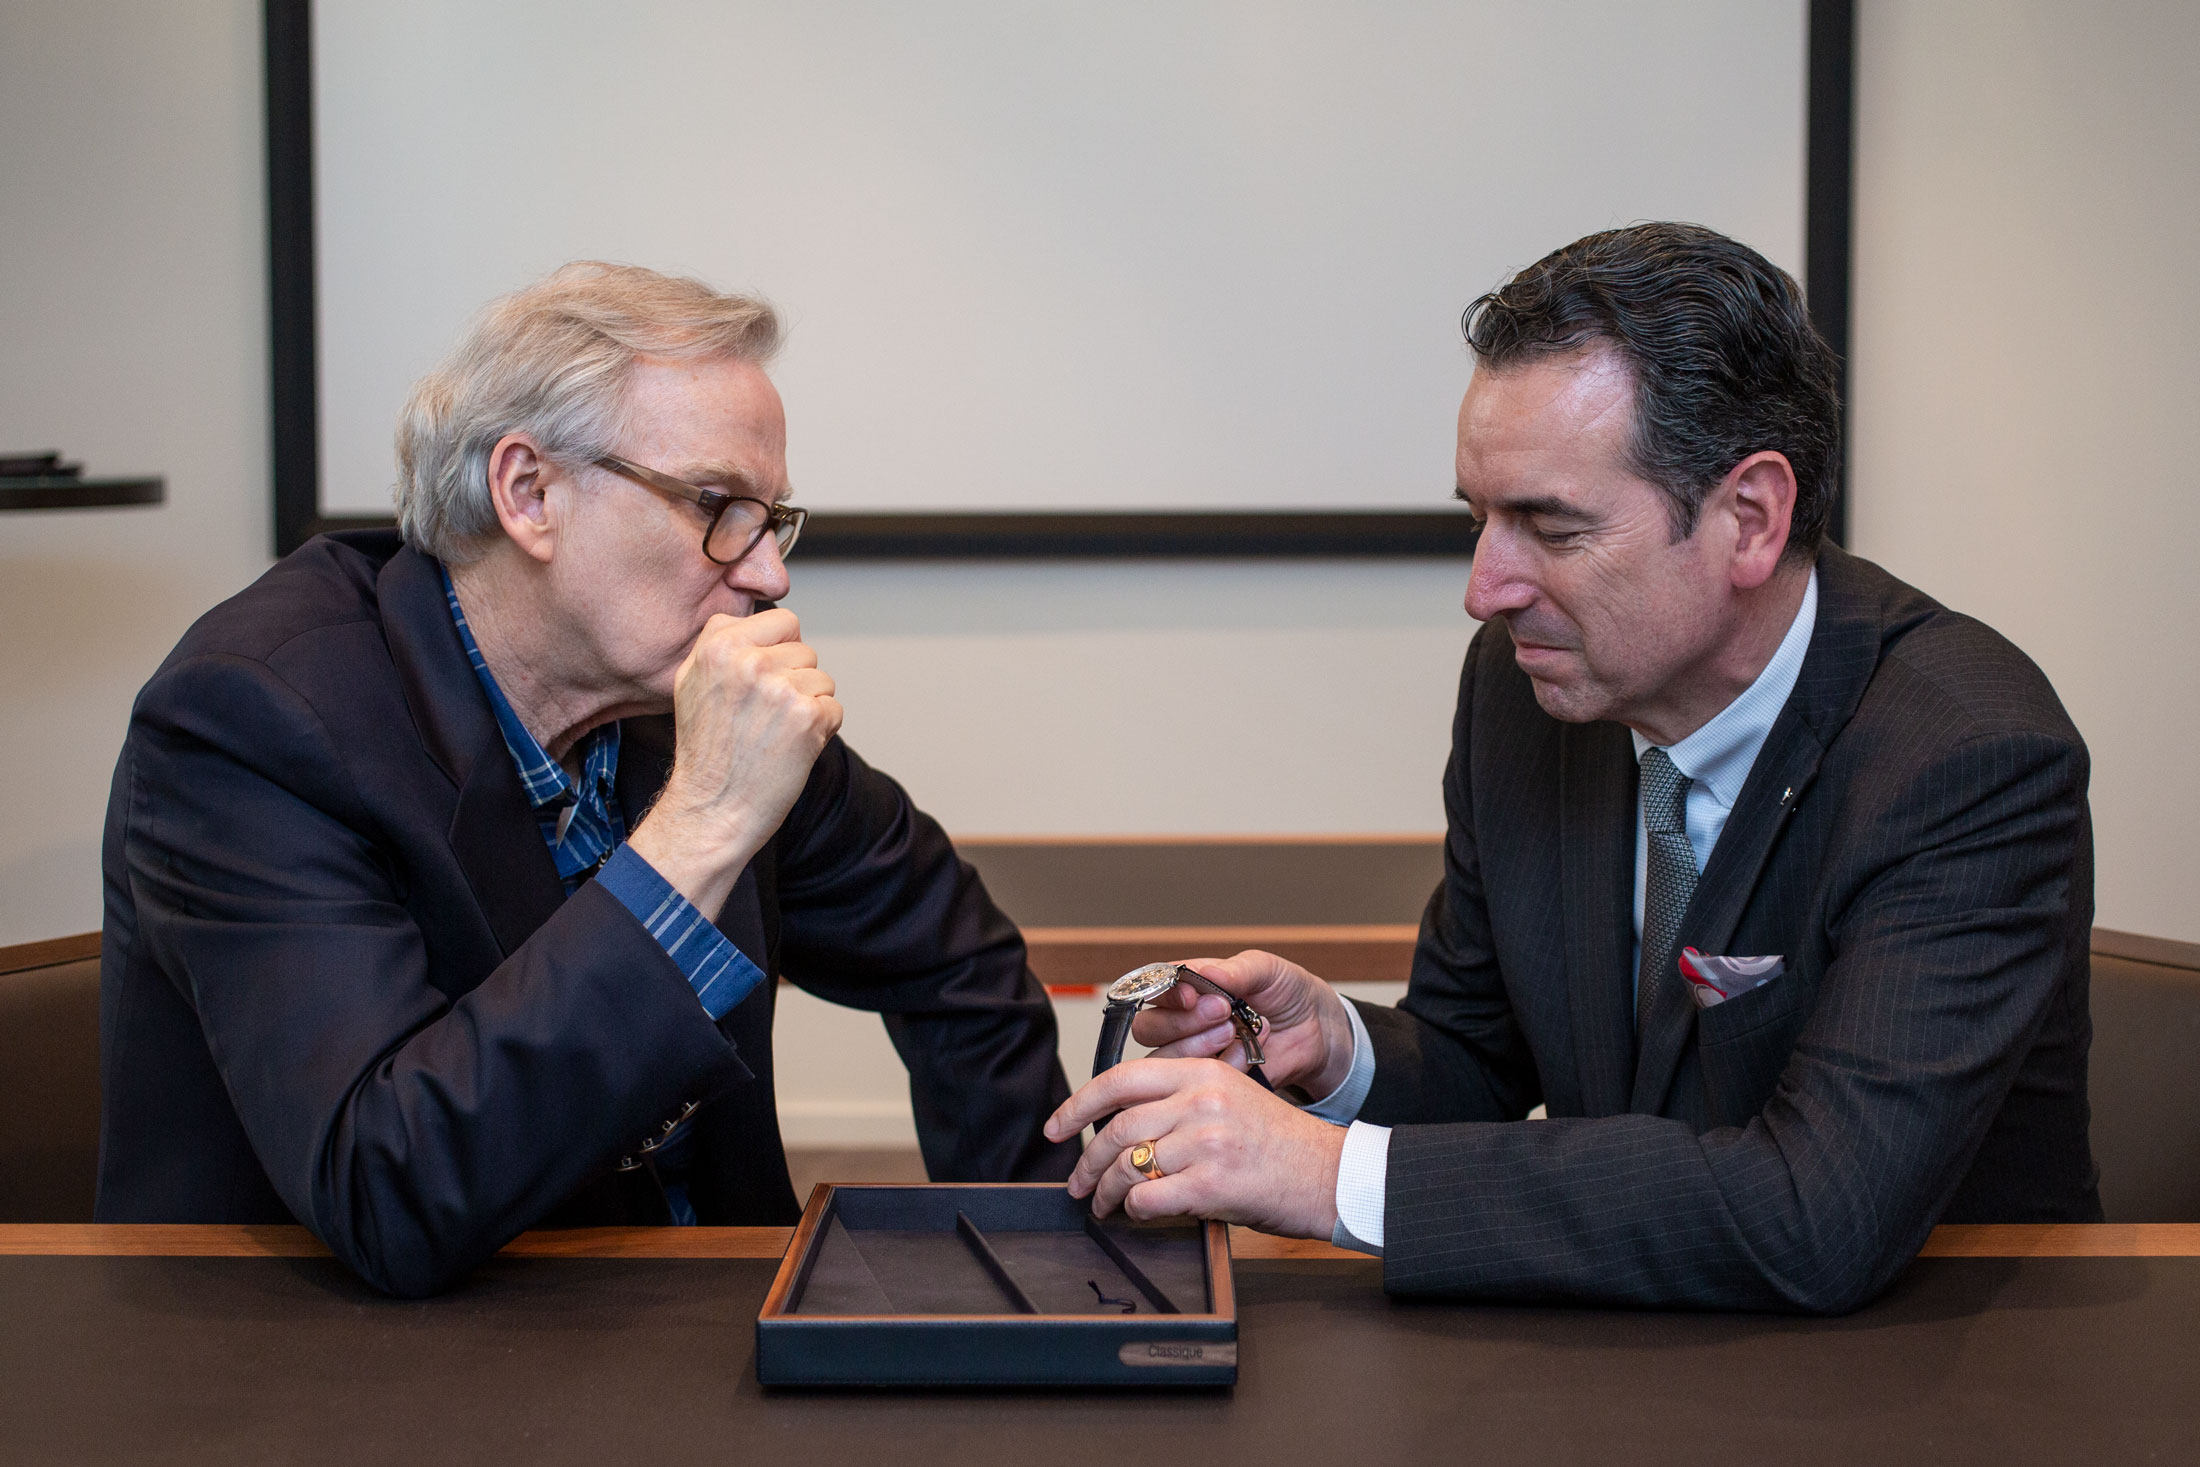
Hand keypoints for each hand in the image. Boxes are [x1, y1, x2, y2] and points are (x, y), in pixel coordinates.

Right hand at [628, 609, 841, 913]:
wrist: (712, 809)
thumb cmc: (706, 751)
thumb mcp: (691, 682)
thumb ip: (720, 642)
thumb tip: (756, 619)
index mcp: (720, 646)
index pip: (783, 620)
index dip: (781, 649)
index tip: (765, 678)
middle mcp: (750, 662)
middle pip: (805, 651)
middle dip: (794, 680)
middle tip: (765, 716)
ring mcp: (781, 689)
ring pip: (822, 680)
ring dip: (809, 706)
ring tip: (774, 733)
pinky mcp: (807, 717)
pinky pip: (834, 709)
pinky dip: (821, 730)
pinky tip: (790, 748)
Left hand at [1044, 1058, 1346, 1238]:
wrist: (1330, 1175)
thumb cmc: (1283, 1144)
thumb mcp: (1233, 1097)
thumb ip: (1182, 1100)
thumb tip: (1124, 1124)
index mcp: (1203, 1073)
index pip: (1120, 1079)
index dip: (1078, 1104)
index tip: (1057, 1126)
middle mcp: (1201, 1101)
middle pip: (1117, 1128)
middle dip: (1087, 1162)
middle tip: (1077, 1183)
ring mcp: (1206, 1142)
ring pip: (1127, 1167)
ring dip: (1106, 1193)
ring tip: (1104, 1205)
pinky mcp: (1212, 1185)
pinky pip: (1149, 1200)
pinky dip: (1135, 1212)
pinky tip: (1140, 1215)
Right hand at [1132, 950, 1356, 1098]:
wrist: (1316, 1031)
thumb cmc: (1286, 992)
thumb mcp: (1267, 970)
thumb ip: (1236, 970)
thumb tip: (1205, 971)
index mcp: (1186, 986)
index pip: (1151, 989)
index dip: (1164, 995)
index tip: (1191, 996)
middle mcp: (1179, 1021)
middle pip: (1148, 1028)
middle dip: (1182, 1022)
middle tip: (1223, 1010)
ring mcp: (1191, 1055)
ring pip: (1164, 1060)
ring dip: (1198, 1046)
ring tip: (1234, 1030)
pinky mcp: (1208, 1083)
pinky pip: (1196, 1084)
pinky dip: (1225, 1067)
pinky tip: (1250, 1053)